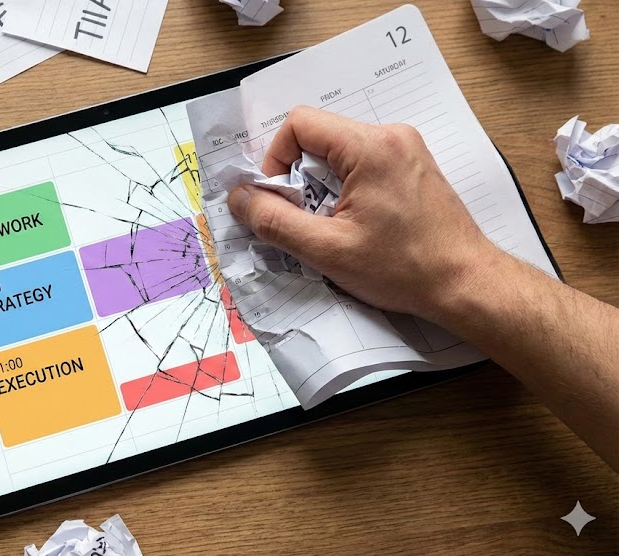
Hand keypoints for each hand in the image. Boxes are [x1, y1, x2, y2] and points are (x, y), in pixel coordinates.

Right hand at [226, 106, 501, 322]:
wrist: (465, 284)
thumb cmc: (404, 268)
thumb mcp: (326, 250)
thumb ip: (274, 221)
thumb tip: (239, 198)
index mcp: (371, 147)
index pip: (300, 123)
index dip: (275, 158)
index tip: (278, 197)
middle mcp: (391, 137)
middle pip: (318, 136)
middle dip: (297, 175)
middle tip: (302, 217)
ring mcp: (405, 149)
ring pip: (338, 151)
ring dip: (320, 184)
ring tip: (329, 225)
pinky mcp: (412, 166)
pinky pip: (361, 163)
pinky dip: (343, 188)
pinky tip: (352, 223)